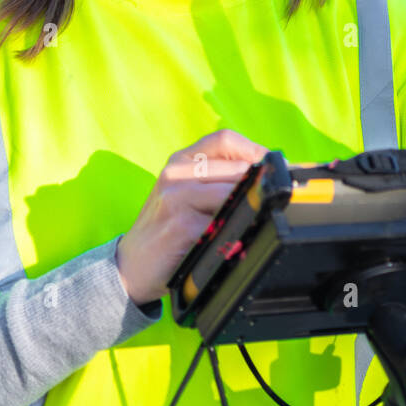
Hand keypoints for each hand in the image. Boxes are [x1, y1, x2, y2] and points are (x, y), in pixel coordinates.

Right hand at [115, 128, 268, 305]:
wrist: (130, 266)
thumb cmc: (167, 228)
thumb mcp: (185, 193)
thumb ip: (217, 178)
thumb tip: (267, 174)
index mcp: (181, 160)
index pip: (225, 139)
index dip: (255, 151)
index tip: (274, 169)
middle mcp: (176, 173)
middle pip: (236, 166)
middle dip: (261, 184)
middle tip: (275, 199)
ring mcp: (177, 198)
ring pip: (234, 193)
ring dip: (250, 208)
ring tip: (254, 221)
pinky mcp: (182, 226)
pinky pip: (223, 222)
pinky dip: (237, 231)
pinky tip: (236, 239)